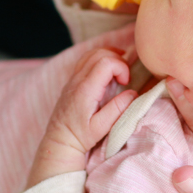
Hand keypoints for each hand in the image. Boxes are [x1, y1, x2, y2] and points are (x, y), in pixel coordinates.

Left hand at [26, 48, 137, 188]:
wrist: (59, 139)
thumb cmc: (80, 136)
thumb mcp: (101, 128)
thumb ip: (117, 110)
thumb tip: (133, 93)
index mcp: (86, 89)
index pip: (106, 62)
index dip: (121, 67)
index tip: (126, 82)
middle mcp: (77, 79)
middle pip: (100, 53)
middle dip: (118, 60)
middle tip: (125, 78)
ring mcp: (73, 78)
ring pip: (92, 53)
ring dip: (109, 56)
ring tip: (119, 71)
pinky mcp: (72, 80)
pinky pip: (86, 59)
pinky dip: (100, 58)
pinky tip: (108, 70)